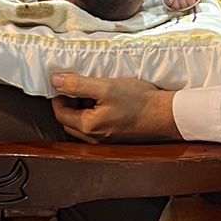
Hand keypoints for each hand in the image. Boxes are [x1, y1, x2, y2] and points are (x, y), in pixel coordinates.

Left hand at [48, 71, 179, 141]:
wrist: (165, 114)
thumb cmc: (138, 101)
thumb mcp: (105, 87)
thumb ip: (78, 85)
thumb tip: (55, 81)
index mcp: (88, 126)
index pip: (60, 113)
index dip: (59, 96)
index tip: (67, 81)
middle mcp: (94, 138)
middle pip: (68, 121)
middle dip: (69, 103)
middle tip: (80, 86)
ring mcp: (104, 140)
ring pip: (81, 125)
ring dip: (81, 109)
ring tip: (94, 92)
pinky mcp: (114, 137)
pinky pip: (95, 127)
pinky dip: (93, 114)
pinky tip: (106, 102)